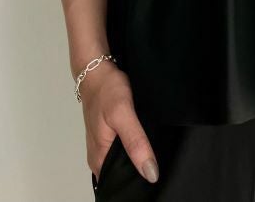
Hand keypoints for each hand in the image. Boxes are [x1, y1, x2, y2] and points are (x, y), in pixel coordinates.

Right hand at [80, 61, 159, 183]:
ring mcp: (102, 146)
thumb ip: (136, 143)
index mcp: (98, 159)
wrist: (96, 69)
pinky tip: (145, 140)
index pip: (119, 184)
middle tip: (158, 161)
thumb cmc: (106, 89)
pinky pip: (122, 150)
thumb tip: (150, 173)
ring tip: (153, 150)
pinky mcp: (108, 136)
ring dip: (137, 158)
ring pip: (123, 162)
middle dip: (139, 171)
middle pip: (122, 175)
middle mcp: (98, 156)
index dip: (137, 184)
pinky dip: (134, 147)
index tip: (154, 176)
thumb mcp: (123, 114)